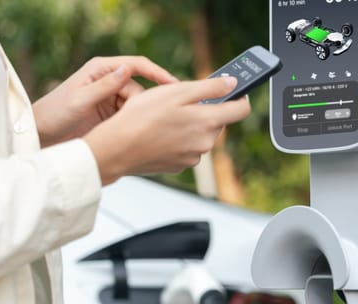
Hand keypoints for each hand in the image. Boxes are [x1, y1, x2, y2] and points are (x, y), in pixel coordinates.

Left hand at [33, 56, 176, 147]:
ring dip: (138, 117)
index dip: (157, 73)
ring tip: (136, 132)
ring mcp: (110, 97)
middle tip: (147, 122)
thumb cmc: (54, 113)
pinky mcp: (111, 113)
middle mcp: (108, 80)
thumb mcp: (79, 99)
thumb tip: (127, 69)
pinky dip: (134, 124)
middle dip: (145, 105)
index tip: (174, 85)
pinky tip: (136, 134)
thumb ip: (104, 86)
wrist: (42, 135)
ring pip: (137, 105)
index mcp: (100, 69)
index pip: (137, 65)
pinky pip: (130, 115)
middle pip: (140, 89)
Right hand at [83, 76, 250, 184]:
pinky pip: (186, 148)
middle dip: (204, 110)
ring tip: (164, 119)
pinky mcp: (179, 166)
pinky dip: (178, 140)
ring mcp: (192, 157)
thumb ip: (209, 88)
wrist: (117, 148)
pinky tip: (159, 133)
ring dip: (190, 125)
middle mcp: (205, 143)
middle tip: (180, 102)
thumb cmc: (141, 117)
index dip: (238, 97)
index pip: (241, 109)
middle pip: (217, 122)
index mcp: (208, 122)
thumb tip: (232, 83)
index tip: (231, 91)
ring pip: (200, 135)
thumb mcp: (176, 92)